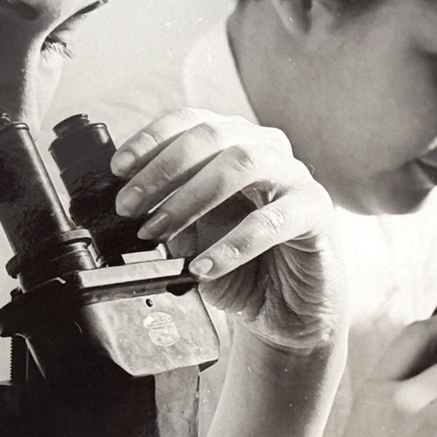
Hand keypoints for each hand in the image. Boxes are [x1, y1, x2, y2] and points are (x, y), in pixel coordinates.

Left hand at [109, 108, 341, 352]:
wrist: (286, 315)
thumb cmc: (241, 269)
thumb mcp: (191, 239)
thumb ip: (167, 215)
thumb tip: (130, 204)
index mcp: (234, 144)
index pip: (191, 121)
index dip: (152, 139)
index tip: (118, 170)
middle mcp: (267, 151)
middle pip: (214, 135)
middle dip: (164, 169)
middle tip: (130, 207)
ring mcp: (296, 178)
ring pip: (245, 162)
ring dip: (192, 196)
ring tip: (160, 231)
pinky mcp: (318, 214)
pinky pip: (274, 220)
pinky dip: (232, 244)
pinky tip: (204, 266)